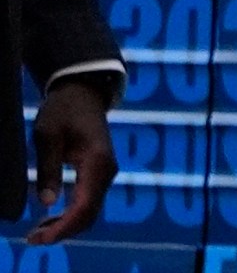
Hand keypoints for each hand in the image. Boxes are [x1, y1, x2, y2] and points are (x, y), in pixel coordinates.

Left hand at [26, 78, 113, 243]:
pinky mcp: (100, 173)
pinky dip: (71, 215)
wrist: (83, 93)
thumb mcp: (48, 135)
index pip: (84, 206)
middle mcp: (107, 171)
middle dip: (63, 231)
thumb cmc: (63, 110)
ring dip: (66, 225)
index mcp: (97, 162)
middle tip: (32, 239)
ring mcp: (106, 173)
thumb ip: (48, 168)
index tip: (40, 238)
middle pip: (89, 214)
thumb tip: (47, 203)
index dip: (63, 227)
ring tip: (37, 231)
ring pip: (90, 210)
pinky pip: (89, 202)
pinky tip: (51, 218)